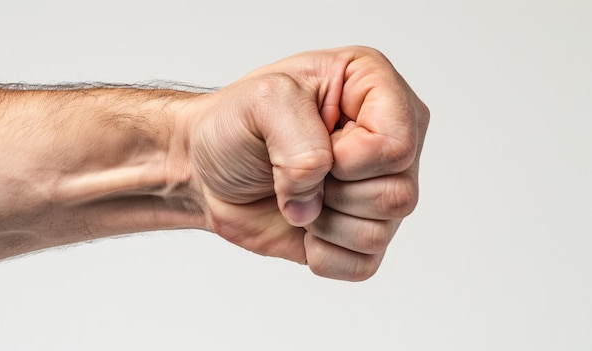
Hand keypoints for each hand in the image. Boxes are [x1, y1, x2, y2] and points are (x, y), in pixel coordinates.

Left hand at [189, 46, 428, 280]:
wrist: (208, 167)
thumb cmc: (236, 125)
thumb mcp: (261, 102)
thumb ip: (301, 143)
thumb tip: (316, 200)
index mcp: (374, 88)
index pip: (397, 145)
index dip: (348, 158)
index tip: (310, 142)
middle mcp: (387, 140)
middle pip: (399, 195)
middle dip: (333, 191)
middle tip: (299, 171)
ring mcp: (378, 189)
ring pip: (380, 233)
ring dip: (323, 222)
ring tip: (298, 194)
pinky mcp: (361, 233)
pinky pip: (362, 265)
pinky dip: (321, 252)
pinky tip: (303, 223)